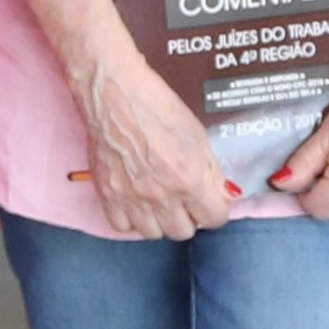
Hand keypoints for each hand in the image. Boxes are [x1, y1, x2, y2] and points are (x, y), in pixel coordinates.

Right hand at [69, 44, 233, 240]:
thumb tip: (221, 192)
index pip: (214, 219)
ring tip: (158, 201)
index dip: (215, 210)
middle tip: (183, 200)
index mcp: (190, 179)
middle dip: (188, 217)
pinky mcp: (107, 195)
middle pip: (183, 231)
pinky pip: (122, 226)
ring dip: (159, 220)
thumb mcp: (197, 135)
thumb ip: (211, 170)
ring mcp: (132, 198)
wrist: (114, 94)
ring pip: (153, 233)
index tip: (210, 202)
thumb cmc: (156, 106)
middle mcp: (162, 195)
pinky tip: (134, 202)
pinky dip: (130, 218)